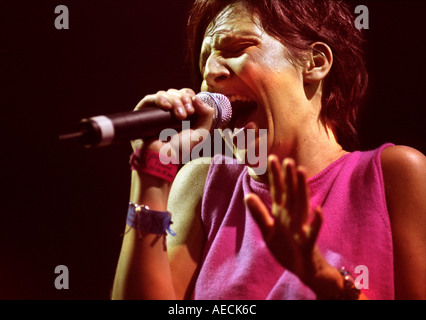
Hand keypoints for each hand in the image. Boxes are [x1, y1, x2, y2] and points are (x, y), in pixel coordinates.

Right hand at [131, 88, 214, 158]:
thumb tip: (197, 98)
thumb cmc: (180, 149)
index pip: (186, 94)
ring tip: (179, 115)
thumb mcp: (200, 133)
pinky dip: (160, 99)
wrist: (163, 159)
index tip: (193, 109)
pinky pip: (150, 99)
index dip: (190, 97)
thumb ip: (207, 115)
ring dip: (175, 101)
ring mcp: (155, 110)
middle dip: (184, 99)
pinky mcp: (143, 112)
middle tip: (187, 113)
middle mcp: (168, 110)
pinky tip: (166, 107)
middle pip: (177, 92)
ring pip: (165, 93)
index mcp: (181, 112)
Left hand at [245, 155, 329, 287]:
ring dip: (302, 190)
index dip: (275, 176)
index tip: (271, 158)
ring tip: (302, 173)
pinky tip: (318, 210)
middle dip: (289, 178)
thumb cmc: (287, 248)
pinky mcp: (308, 245)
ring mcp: (301, 230)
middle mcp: (292, 218)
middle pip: (291, 195)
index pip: (278, 192)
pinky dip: (316, 222)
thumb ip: (259, 214)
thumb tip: (247, 195)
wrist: (305, 271)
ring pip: (302, 207)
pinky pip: (312, 233)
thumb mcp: (268, 231)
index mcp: (282, 214)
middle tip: (287, 159)